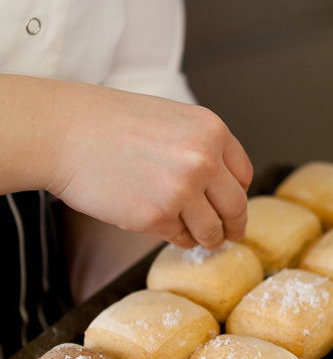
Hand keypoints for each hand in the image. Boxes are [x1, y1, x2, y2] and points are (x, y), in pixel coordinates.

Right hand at [46, 82, 252, 248]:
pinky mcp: (156, 217)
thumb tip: (222, 187)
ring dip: (208, 238)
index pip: (243, 175)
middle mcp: (204, 160)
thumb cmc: (110, 124)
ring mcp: (181, 190)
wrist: (63, 132)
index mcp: (212, 131)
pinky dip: (177, 237)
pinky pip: (180, 237)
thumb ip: (201, 148)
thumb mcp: (171, 119)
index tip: (230, 206)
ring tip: (201, 239)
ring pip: (211, 230)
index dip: (237, 194)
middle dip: (233, 225)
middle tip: (229, 235)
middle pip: (236, 207)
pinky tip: (165, 227)